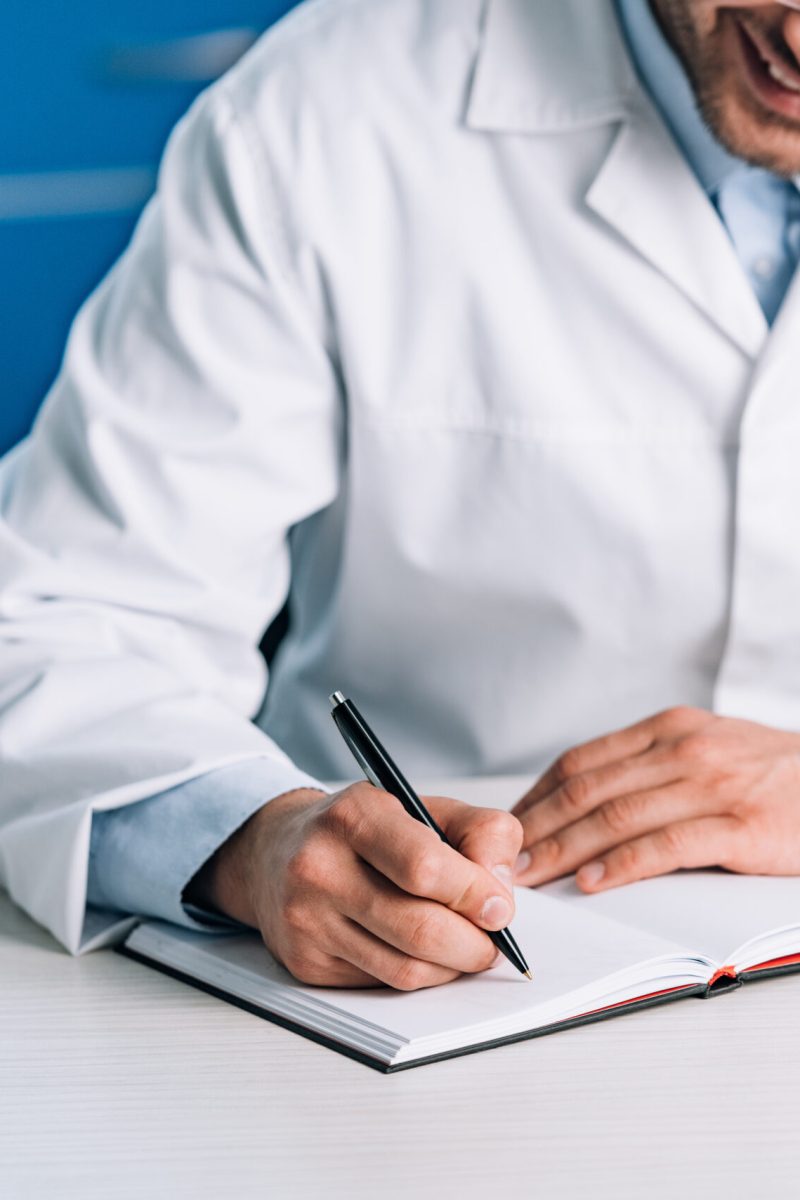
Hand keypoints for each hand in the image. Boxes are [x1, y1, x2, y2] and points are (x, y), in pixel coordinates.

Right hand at [186, 783, 522, 989]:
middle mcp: (319, 867)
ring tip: (462, 947)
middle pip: (420, 929)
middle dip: (474, 944)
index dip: (475, 893)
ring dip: (450, 968)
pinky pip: (381, 985)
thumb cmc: (362, 829)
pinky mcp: (304, 962)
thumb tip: (500, 892)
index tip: (500, 907)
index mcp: (353, 815)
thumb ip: (479, 832)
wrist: (276, 849)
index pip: (425, 867)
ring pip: (405, 970)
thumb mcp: (422, 806)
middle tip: (492, 941)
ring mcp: (306, 919)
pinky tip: (420, 953)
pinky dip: (417, 977)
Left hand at [511, 706, 799, 892]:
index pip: (580, 762)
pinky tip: (593, 883)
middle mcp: (684, 749)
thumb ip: (651, 765)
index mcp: (669, 728)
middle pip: (588, 789)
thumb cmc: (772, 774)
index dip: (535, 797)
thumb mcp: (708, 747)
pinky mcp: (741, 827)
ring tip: (533, 878)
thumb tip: (582, 802)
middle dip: (537, 828)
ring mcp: (713, 785)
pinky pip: (667, 845)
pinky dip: (621, 865)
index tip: (504, 830)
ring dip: (565, 850)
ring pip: (617, 816)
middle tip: (502, 862)